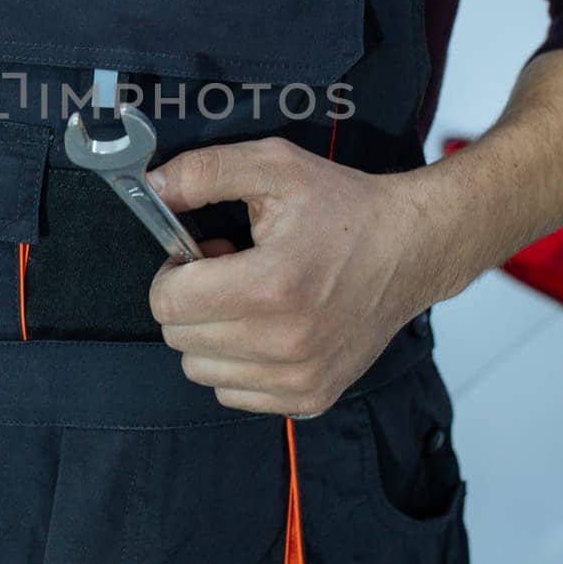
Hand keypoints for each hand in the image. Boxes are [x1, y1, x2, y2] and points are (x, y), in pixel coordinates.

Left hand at [147, 137, 472, 417]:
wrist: (412, 249)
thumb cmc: (344, 207)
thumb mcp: (275, 166)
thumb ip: (204, 171)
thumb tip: (150, 186)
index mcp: (272, 285)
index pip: (168, 302)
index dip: (174, 272)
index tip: (204, 254)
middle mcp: (285, 342)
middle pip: (179, 338)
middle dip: (192, 300)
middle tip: (231, 271)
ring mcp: (300, 377)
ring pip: (199, 370)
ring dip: (210, 334)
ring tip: (250, 299)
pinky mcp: (311, 397)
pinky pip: (232, 393)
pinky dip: (236, 363)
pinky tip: (266, 328)